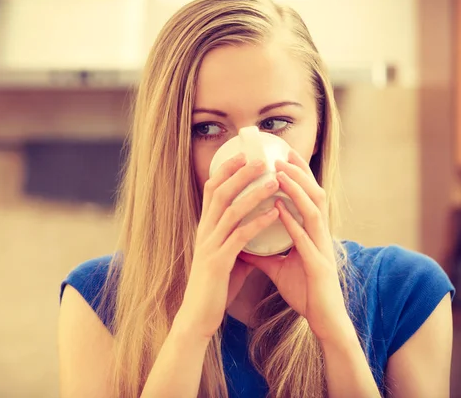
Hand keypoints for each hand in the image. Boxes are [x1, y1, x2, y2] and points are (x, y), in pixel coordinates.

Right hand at [176, 154, 279, 340]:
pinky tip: (272, 214)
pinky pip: (239, 237)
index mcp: (206, 229)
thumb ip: (238, 243)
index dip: (226, 171)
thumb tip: (256, 233)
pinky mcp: (218, 262)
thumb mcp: (226, 258)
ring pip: (230, 211)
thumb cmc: (214, 287)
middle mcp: (205, 232)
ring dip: (253, 193)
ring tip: (273, 180)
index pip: (213, 191)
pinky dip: (256, 223)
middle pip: (220, 193)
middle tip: (261, 158)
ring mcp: (210, 246)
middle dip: (240, 173)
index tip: (243, 155)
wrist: (198, 316)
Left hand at [238, 149, 352, 343]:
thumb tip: (241, 246)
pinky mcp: (319, 265)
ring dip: (296, 190)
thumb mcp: (278, 269)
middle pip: (314, 195)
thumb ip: (262, 255)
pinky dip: (293, 223)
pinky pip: (306, 240)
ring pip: (313, 210)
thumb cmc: (305, 291)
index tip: (281, 156)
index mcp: (312, 233)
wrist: (323, 320)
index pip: (306, 197)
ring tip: (279, 173)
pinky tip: (280, 210)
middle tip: (281, 154)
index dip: (297, 176)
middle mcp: (320, 235)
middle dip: (299, 173)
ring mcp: (322, 248)